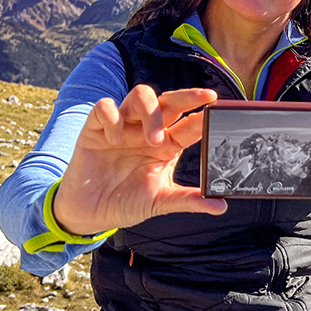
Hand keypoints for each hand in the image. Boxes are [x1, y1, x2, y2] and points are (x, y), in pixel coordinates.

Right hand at [53, 85, 226, 234]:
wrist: (89, 214)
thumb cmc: (127, 203)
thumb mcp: (160, 202)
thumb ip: (189, 200)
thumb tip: (221, 206)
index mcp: (167, 145)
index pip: (189, 123)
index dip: (203, 114)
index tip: (218, 108)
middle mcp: (147, 130)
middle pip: (169, 101)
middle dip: (187, 96)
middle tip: (203, 98)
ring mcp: (123, 127)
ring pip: (140, 96)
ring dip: (152, 112)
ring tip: (153, 140)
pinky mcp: (96, 129)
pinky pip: (104, 107)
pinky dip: (112, 116)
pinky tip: (114, 138)